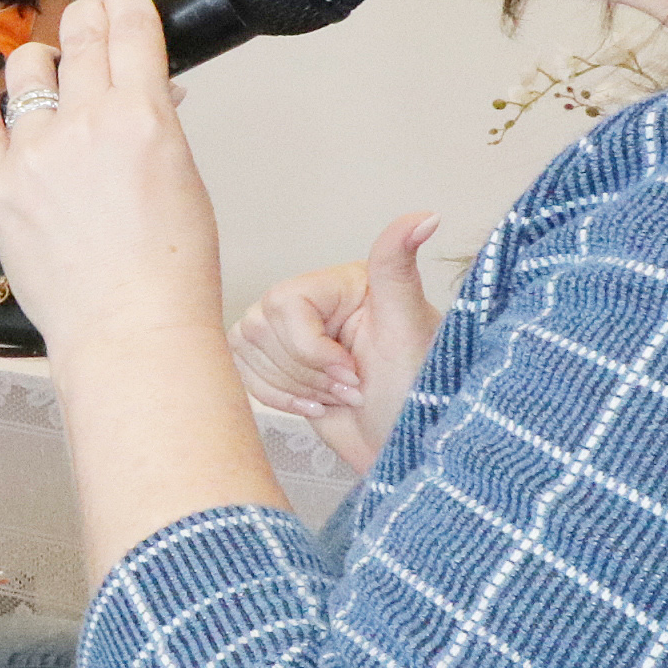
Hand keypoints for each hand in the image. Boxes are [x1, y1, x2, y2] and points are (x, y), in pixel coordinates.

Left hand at [0, 0, 226, 359]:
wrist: (129, 329)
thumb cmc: (168, 273)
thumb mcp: (184, 178)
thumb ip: (156, 127)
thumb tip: (144, 98)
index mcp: (144, 116)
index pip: (130, 27)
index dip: (125, 2)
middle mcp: (84, 123)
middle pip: (78, 36)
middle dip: (86, 20)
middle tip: (88, 22)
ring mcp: (34, 152)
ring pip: (25, 69)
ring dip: (40, 61)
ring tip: (47, 70)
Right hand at [234, 211, 442, 473]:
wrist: (404, 451)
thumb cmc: (417, 395)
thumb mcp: (408, 329)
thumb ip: (398, 267)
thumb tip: (426, 216)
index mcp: (342, 283)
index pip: (285, 303)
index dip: (310, 347)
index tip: (353, 371)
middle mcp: (312, 302)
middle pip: (262, 328)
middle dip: (307, 372)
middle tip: (351, 387)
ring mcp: (290, 334)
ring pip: (248, 351)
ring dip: (294, 387)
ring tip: (339, 395)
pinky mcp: (275, 365)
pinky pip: (242, 373)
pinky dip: (278, 398)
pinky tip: (317, 405)